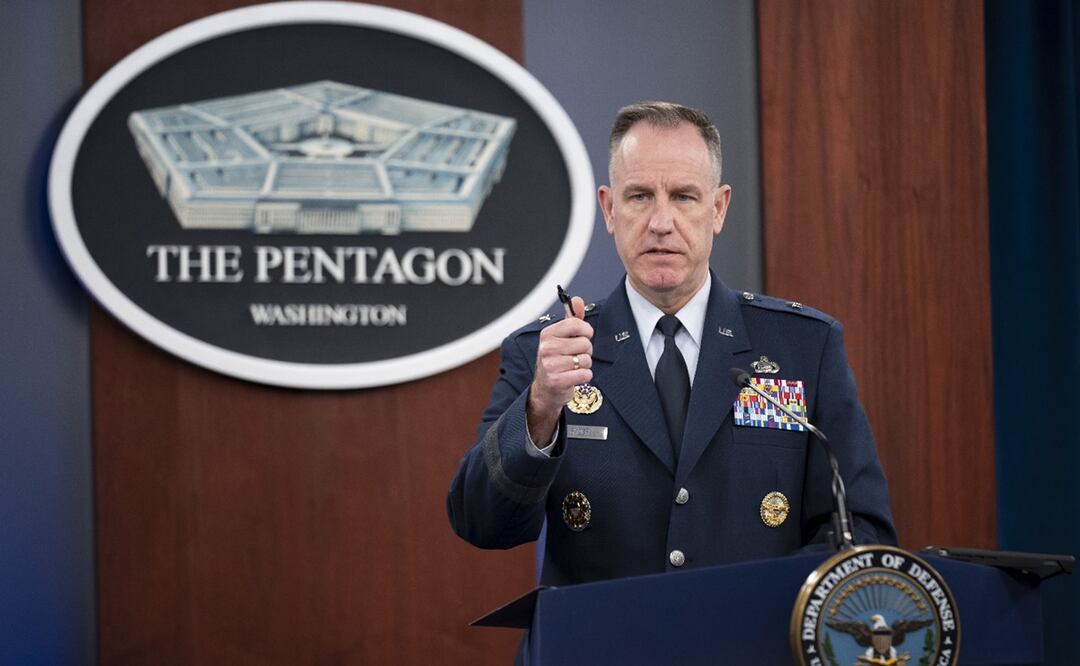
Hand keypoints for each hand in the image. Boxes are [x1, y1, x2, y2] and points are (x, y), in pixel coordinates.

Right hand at [527, 296, 592, 443]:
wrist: (545, 389)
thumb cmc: (556, 360)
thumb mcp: (562, 338)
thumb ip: (572, 319)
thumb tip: (577, 300)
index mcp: (548, 334)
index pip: (576, 324)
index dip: (586, 331)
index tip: (583, 336)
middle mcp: (546, 348)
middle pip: (585, 343)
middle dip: (586, 351)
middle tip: (575, 356)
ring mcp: (550, 365)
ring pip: (586, 359)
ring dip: (584, 365)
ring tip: (573, 367)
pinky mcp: (557, 381)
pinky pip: (585, 374)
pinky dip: (584, 376)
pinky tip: (574, 376)